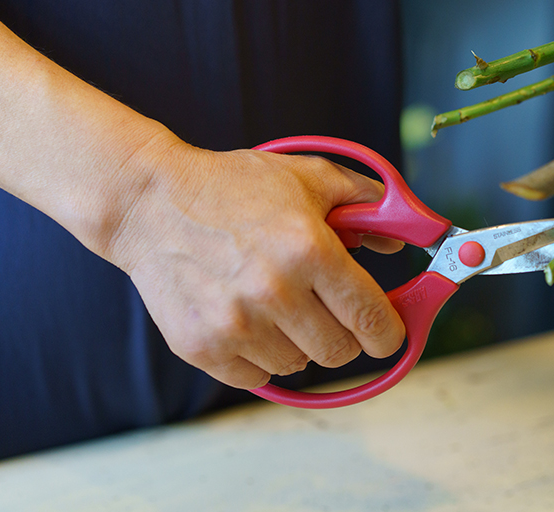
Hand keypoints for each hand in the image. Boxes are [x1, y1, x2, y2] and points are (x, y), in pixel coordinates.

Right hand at [105, 138, 405, 388]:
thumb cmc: (233, 186)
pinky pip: (257, 376)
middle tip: (327, 308)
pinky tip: (246, 315)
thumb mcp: (308, 178)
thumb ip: (367, 204)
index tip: (389, 334)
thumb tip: (404, 239)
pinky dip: (260, 354)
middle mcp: (274, 292)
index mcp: (309, 250)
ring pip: (298, 364)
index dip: (390, 333)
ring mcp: (235, 325)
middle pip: (340, 350)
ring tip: (274, 300)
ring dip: (297, 341)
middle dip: (343, 332)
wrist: (150, 203)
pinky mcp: (202, 348)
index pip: (372, 319)